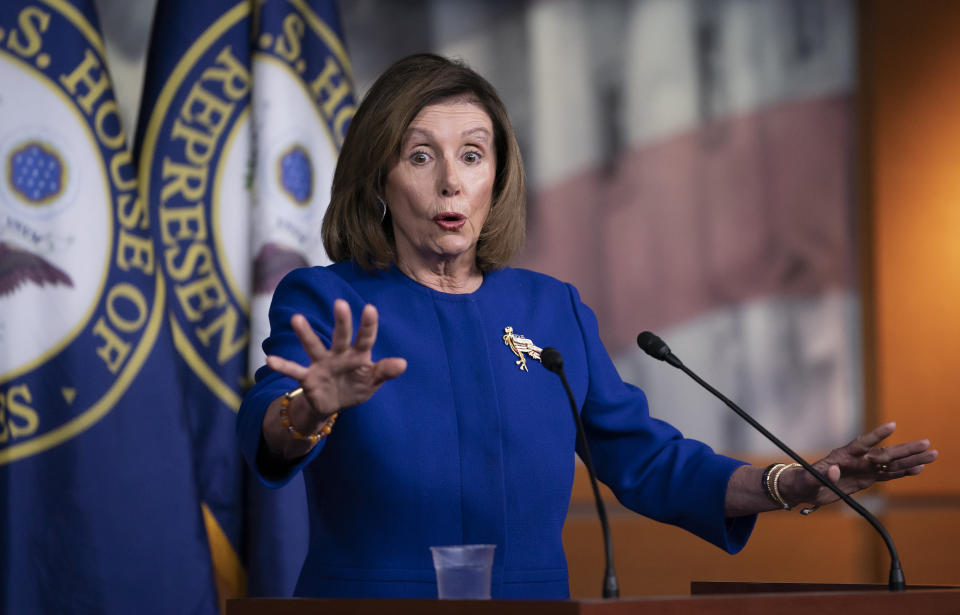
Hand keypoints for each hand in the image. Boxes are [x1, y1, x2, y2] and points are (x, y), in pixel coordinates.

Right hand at [266, 299, 406, 418]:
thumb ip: (384, 372)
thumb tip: (403, 363)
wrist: (333, 404)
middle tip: (340, 303)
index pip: (365, 338)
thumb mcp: (372, 382)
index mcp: (358, 354)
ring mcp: (321, 363)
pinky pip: (294, 371)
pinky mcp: (308, 377)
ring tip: (296, 319)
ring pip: (313, 346)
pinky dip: (282, 365)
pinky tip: (269, 360)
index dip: (368, 325)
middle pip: (341, 336)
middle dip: (341, 321)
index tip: (370, 308)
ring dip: (305, 334)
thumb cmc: (356, 386)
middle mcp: (339, 354)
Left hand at [785, 422, 937, 507]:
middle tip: (926, 443)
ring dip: (911, 460)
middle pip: (885, 453)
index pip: (863, 443)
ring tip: (932, 454)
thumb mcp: (808, 480)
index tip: (892, 425)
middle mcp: (857, 460)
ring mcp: (864, 469)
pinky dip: (903, 472)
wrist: (805, 487)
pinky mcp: (867, 479)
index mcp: (843, 456)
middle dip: (906, 449)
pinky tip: (919, 469)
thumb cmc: (804, 481)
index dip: (877, 434)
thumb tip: (835, 470)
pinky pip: (888, 475)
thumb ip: (822, 475)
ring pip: (892, 464)